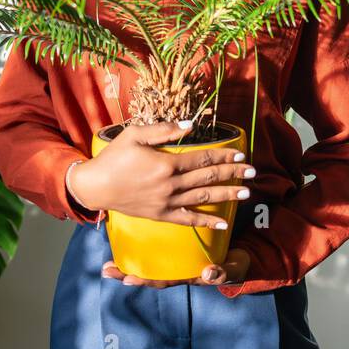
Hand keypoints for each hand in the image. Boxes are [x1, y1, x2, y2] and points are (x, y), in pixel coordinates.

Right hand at [71, 121, 253, 227]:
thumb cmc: (113, 157)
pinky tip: (223, 222)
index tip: (241, 154)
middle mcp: (170, 185)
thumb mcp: (135, 134)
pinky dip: (206, 222)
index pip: (203, 158)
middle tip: (253, 171)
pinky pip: (188, 220)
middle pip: (209, 178)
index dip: (224, 155)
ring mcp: (167, 203)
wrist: (95, 186)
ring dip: (227, 195)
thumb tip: (191, 125)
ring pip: (204, 199)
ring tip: (246, 193)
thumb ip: (163, 130)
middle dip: (233, 173)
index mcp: (166, 163)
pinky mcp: (161, 215)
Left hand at [102, 247, 250, 288]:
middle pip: (149, 273)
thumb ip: (221, 273)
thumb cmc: (234, 265)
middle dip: (127, 273)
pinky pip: (158, 250)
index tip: (127, 279)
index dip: (145, 279)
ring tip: (108, 262)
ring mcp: (177, 260)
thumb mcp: (231, 270)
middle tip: (106, 270)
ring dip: (129, 262)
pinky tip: (127, 237)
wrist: (242, 257)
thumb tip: (208, 274)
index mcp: (187, 276)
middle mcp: (177, 270)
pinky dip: (142, 247)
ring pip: (149, 262)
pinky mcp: (179, 247)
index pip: (162, 280)